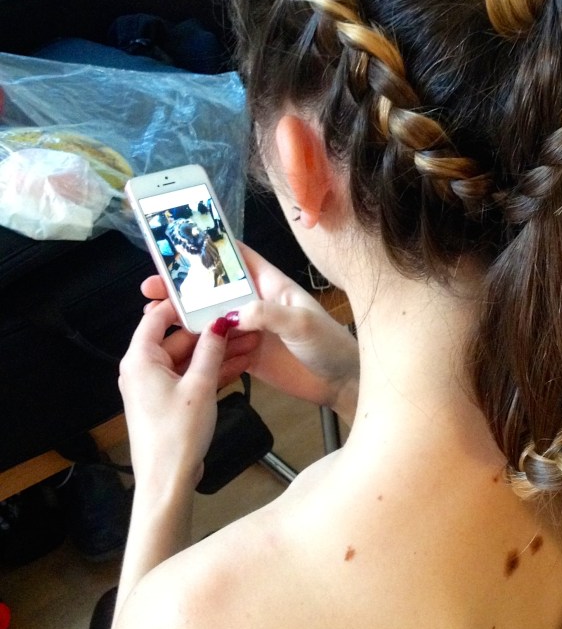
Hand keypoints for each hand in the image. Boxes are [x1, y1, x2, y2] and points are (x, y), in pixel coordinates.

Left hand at [119, 301, 229, 490]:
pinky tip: (238, 365)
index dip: (183, 304)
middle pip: (177, 339)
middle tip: (240, 322)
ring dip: (215, 353)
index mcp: (140, 359)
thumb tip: (220, 323)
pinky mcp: (167, 402)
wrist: (167, 480)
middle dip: (210, 332)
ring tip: (248, 342)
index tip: (208, 295)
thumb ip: (211, 350)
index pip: (158, 318)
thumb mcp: (200, 386)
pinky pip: (189, 378)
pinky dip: (210, 372)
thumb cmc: (176, 435)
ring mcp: (155, 387)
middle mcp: (142, 369)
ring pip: (187, 360)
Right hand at [141, 244, 359, 421]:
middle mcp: (257, 304)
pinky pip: (217, 347)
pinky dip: (197, 346)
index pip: (238, 258)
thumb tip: (234, 312)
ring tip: (153, 315)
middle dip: (183, 286)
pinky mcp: (247, 355)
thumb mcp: (303, 324)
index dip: (210, 249)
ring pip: (211, 318)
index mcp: (271, 285)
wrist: (342, 383)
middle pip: (214, 289)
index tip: (178, 245)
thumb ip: (269, 315)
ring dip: (184, 316)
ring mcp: (250, 330)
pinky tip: (174, 345)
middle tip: (152, 287)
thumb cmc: (330, 344)